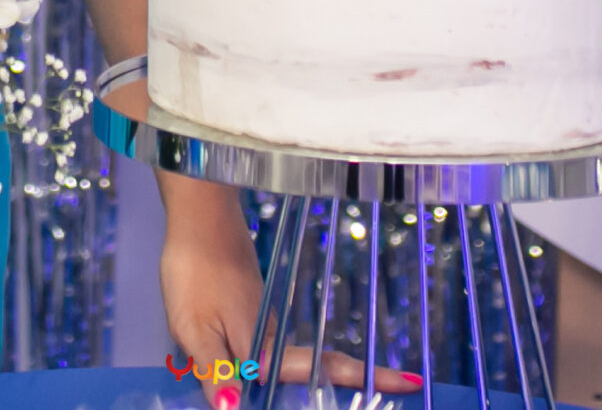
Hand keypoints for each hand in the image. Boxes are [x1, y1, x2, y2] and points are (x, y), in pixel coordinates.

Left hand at [157, 174, 423, 406]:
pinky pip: (275, 345)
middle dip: (355, 377)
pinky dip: (291, 362)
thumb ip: (216, 370)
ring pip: (295, 356)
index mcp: (264, 344)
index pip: (319, 370)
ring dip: (329, 373)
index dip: (361, 378)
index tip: (408, 383)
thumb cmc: (193, 270)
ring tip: (361, 383)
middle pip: (321, 364)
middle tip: (402, 383)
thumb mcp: (193, 329)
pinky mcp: (251, 307)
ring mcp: (264, 317)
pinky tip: (281, 372)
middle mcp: (272, 333)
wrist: (199, 217)